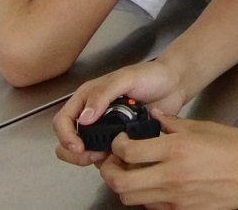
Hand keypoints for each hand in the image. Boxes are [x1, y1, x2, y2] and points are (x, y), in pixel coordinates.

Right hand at [54, 60, 192, 164]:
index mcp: (88, 98)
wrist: (175, 85)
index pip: (63, 120)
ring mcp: (105, 130)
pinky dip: (109, 162)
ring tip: (110, 155)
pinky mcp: (119, 141)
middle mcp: (92, 115)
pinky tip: (122, 158)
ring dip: (91, 159)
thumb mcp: (126, 78)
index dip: (65, 136)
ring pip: (85, 152)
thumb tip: (84, 118)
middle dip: (74, 153)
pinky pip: (106, 157)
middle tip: (92, 155)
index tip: (78, 146)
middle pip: (68, 141)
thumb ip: (104, 94)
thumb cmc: (151, 75)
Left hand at [93, 117, 237, 209]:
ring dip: (124, 185)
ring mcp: (175, 198)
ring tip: (131, 172)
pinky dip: (143, 196)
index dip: (117, 145)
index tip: (120, 140)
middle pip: (120, 182)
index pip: (128, 152)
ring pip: (131, 198)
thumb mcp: (204, 127)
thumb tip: (154, 116)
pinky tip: (152, 183)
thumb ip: (174, 123)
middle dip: (109, 171)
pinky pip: (150, 206)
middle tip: (113, 161)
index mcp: (176, 149)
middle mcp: (171, 175)